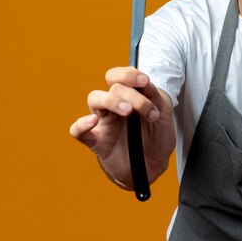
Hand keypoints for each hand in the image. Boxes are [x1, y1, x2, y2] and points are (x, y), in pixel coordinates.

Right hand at [69, 67, 175, 187]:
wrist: (154, 166)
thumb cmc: (157, 138)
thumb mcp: (163, 115)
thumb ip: (154, 97)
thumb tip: (144, 83)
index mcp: (130, 96)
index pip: (120, 76)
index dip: (129, 74)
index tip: (144, 81)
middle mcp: (114, 106)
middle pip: (113, 87)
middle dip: (132, 94)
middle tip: (147, 110)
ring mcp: (104, 122)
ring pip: (94, 99)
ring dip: (111, 100)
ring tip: (127, 112)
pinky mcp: (97, 141)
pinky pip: (78, 131)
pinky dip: (81, 124)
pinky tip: (92, 121)